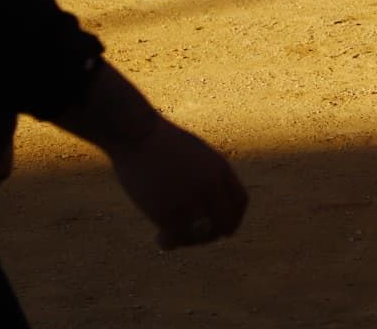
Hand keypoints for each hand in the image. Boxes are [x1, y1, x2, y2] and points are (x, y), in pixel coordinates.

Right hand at [107, 116, 247, 249]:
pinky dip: (169, 242)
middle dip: (212, 234)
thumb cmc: (161, 142)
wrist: (136, 134)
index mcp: (220, 169)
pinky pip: (176, 238)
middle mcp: (212, 186)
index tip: (220, 226)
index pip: (240, 202)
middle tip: (194, 236)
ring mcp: (191, 199)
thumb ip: (206, 175)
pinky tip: (160, 239)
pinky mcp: (168, 211)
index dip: (232, 218)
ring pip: (201, 235)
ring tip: (172, 234)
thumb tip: (207, 206)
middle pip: (225, 223)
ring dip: (188, 240)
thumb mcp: (193, 154)